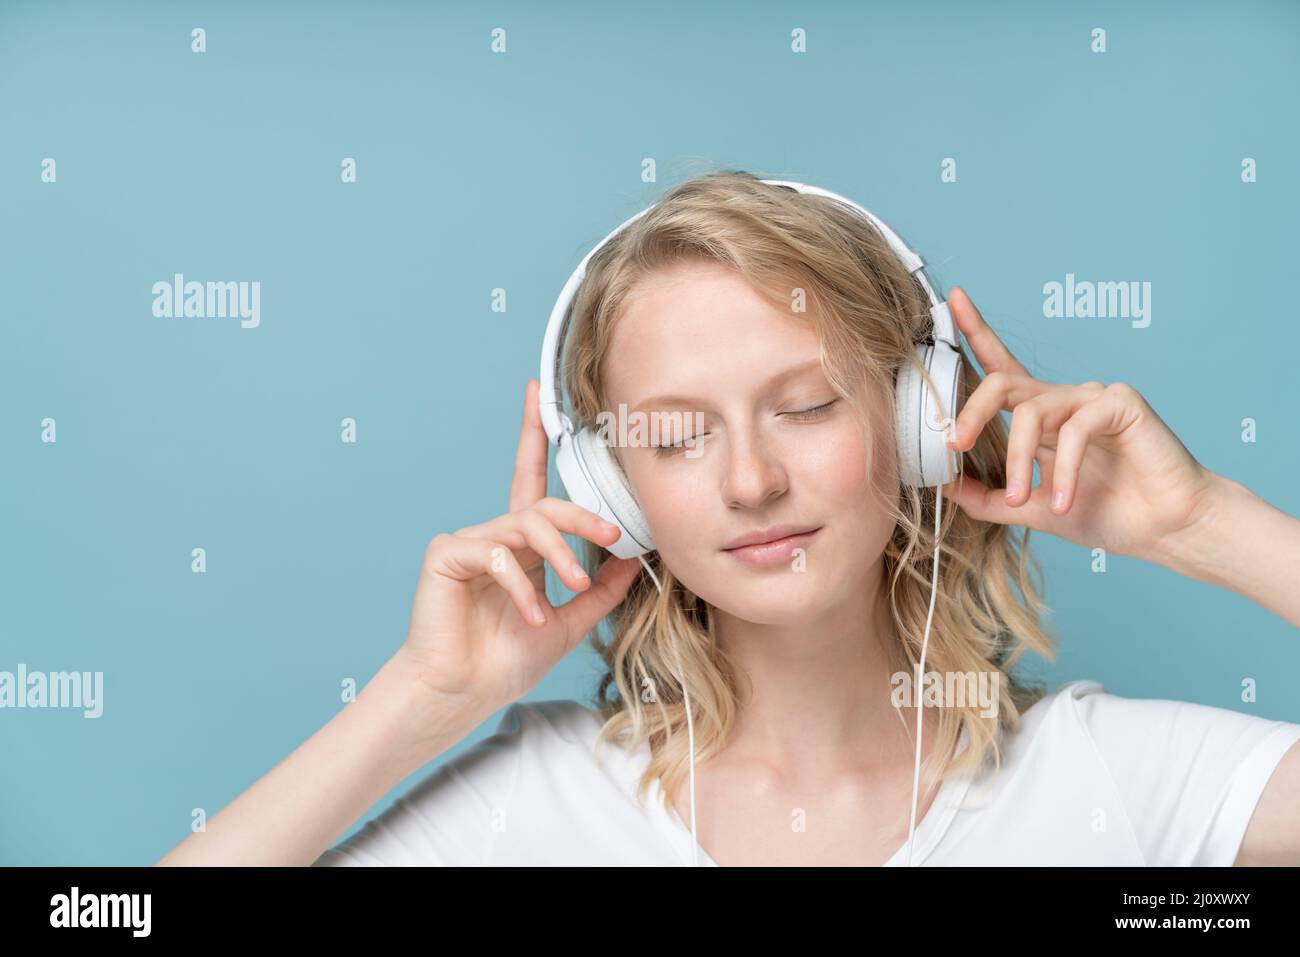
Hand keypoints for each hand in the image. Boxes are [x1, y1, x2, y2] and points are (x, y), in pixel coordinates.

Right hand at [396, 379, 642, 719]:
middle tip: (614, 533)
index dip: (535, 435)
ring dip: (559, 555)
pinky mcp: (446, 554)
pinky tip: (529, 613)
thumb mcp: (570, 621)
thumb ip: (600, 590)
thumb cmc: (505, 660)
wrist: (461, 694)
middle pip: (545, 503)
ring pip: (526, 525)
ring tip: (572, 588)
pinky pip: (495, 553)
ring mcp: (468, 541)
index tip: (539, 392)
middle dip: (583, 515)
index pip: (532, 480)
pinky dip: (521, 584)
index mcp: (520, 546)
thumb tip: (635, 559)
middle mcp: (494, 536)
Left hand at [938, 286, 1217, 565]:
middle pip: (1001, 383)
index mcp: (1041, 416)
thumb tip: (944, 486)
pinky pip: (1075, 428)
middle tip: (954, 444)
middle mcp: (1062, 399)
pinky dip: (1063, 470)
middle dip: (971, 411)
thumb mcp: (1030, 509)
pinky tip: (1064, 500)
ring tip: (1024, 498)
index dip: (976, 332)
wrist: (1165, 529)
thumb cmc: (1107, 513)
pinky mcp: (1121, 403)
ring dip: (1020, 460)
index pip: (1000, 366)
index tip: (952, 299)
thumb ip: (987, 498)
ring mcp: (1092, 397)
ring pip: (1032, 412)